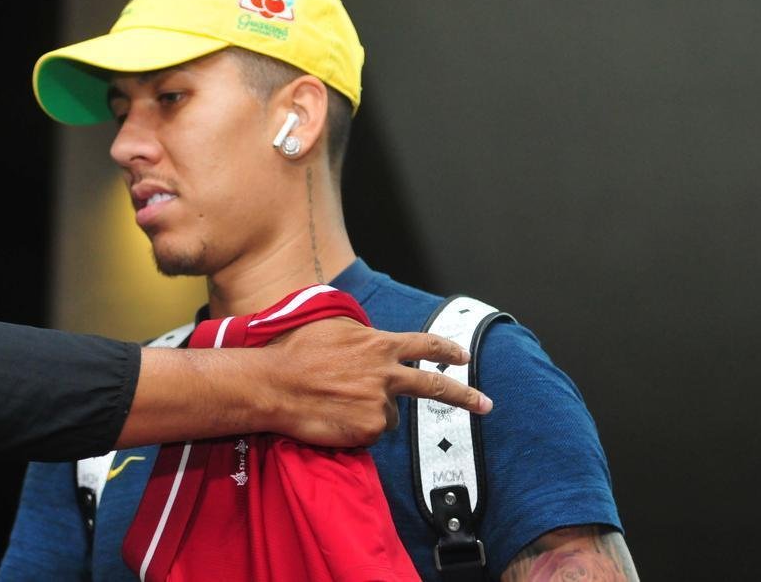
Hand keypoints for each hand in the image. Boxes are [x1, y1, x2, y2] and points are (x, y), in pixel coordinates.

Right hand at [263, 317, 492, 446]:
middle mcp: (385, 373)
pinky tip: (335, 418)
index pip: (423, 345)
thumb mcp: (332, 327)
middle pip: (434, 386)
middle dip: (465, 395)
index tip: (463, 356)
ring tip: (338, 404)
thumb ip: (361, 335)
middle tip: (486, 404)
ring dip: (372, 412)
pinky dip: (357, 429)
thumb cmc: (295, 352)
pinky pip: (371, 433)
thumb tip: (373, 340)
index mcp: (379, 345)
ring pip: (389, 414)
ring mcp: (379, 402)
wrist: (274, 383)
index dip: (446, 350)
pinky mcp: (369, 428)